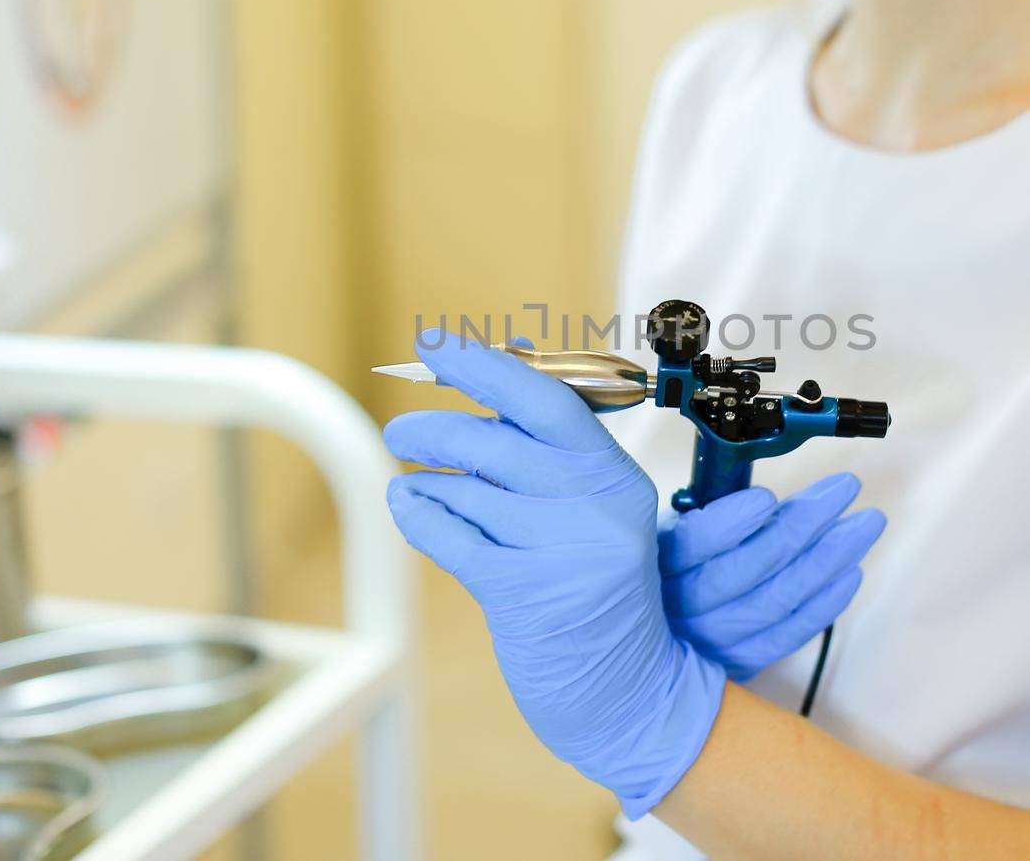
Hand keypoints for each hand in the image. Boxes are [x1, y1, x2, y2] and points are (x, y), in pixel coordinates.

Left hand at [382, 332, 724, 818]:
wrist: (626, 685)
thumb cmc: (602, 586)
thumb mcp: (599, 511)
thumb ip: (554, 450)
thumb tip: (495, 377)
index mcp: (616, 477)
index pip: (548, 401)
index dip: (486, 366)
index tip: (436, 345)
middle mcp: (593, 508)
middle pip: (493, 441)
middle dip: (435, 428)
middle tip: (403, 428)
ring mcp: (558, 552)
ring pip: (464, 489)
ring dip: (426, 478)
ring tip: (415, 479)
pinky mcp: (520, 593)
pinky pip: (447, 536)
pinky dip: (417, 513)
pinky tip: (407, 502)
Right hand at [661, 475, 885, 680]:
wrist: (652, 637)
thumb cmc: (670, 565)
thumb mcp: (668, 529)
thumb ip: (707, 510)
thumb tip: (770, 494)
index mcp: (657, 563)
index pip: (692, 544)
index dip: (731, 522)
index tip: (767, 498)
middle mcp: (682, 608)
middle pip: (749, 568)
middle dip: (804, 524)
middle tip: (844, 488)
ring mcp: (712, 641)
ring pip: (778, 599)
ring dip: (829, 557)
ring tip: (865, 523)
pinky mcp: (739, 661)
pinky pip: (789, 634)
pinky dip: (824, 603)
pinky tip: (851, 572)